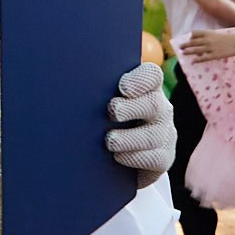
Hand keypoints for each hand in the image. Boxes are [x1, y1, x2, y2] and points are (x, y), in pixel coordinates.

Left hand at [105, 63, 174, 183]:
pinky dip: (135, 158)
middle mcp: (159, 108)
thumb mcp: (102, 102)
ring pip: (152, 135)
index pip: (151, 76)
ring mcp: (164, 134)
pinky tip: (118, 156)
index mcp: (146, 89)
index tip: (122, 87)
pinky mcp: (163, 158)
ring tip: (110, 141)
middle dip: (132, 108)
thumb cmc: (105, 120)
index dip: (140, 79)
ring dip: (129, 138)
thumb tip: (71, 85)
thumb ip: (96, 92)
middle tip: (113, 110)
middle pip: (153, 104)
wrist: (121, 157)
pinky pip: (154, 158)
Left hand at [180, 28, 234, 63]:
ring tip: (183, 53)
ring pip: (196, 50)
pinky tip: (193, 61)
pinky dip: (197, 60)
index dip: (191, 36)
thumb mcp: (217, 34)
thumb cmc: (228, 38)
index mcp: (208, 33)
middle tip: (180, 47)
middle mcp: (207, 40)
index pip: (195, 33)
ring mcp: (210, 47)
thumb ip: (209, 37)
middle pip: (193, 42)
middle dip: (185, 45)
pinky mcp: (214, 55)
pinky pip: (203, 58)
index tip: (189, 39)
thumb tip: (202, 42)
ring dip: (188, 51)